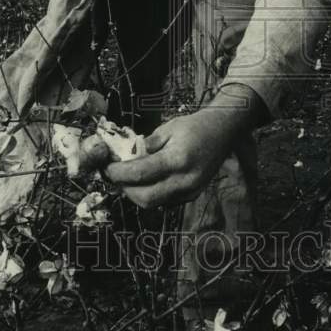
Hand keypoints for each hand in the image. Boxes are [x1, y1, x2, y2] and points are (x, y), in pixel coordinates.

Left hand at [104, 85, 262, 208]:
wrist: (223, 132)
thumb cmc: (194, 126)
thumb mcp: (167, 128)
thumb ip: (145, 145)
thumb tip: (124, 157)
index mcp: (177, 160)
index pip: (140, 174)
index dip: (118, 173)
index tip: (107, 167)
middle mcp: (184, 180)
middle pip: (145, 198)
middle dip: (125, 189)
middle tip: (116, 176)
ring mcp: (190, 191)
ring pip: (154, 204)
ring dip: (136, 194)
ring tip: (129, 178)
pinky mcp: (192, 195)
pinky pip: (165, 202)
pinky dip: (151, 194)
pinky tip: (147, 181)